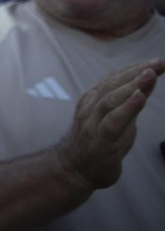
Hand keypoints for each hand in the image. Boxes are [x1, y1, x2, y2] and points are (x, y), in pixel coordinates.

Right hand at [55, 60, 162, 190]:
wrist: (74, 170)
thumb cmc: (98, 143)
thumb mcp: (119, 120)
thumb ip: (131, 102)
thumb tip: (149, 80)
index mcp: (94, 99)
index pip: (115, 78)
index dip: (135, 68)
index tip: (156, 60)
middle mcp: (92, 106)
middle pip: (114, 84)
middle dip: (137, 72)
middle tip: (159, 62)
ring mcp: (93, 122)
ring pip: (112, 99)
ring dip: (132, 85)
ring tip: (150, 74)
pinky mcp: (100, 140)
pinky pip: (114, 121)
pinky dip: (127, 108)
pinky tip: (139, 97)